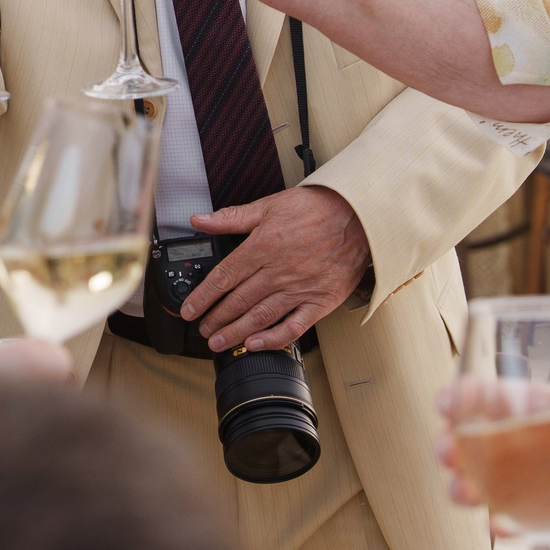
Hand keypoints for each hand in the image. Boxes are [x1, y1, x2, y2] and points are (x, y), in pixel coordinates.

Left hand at [178, 185, 369, 352]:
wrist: (360, 216)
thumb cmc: (317, 209)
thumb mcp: (270, 205)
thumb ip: (232, 218)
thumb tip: (200, 220)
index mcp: (263, 246)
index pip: (224, 277)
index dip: (203, 296)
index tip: (190, 309)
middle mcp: (279, 270)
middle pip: (238, 300)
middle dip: (216, 318)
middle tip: (203, 330)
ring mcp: (300, 288)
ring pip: (261, 316)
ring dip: (236, 332)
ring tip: (219, 342)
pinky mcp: (321, 301)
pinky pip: (294, 326)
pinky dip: (273, 338)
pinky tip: (256, 344)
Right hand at [436, 387, 549, 540]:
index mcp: (546, 411)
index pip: (498, 397)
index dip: (467, 396)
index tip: (447, 401)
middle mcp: (527, 445)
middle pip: (475, 440)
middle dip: (451, 443)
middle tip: (444, 452)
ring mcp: (530, 484)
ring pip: (481, 481)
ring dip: (463, 484)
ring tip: (460, 493)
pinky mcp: (541, 519)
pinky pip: (510, 523)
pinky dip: (500, 525)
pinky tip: (498, 527)